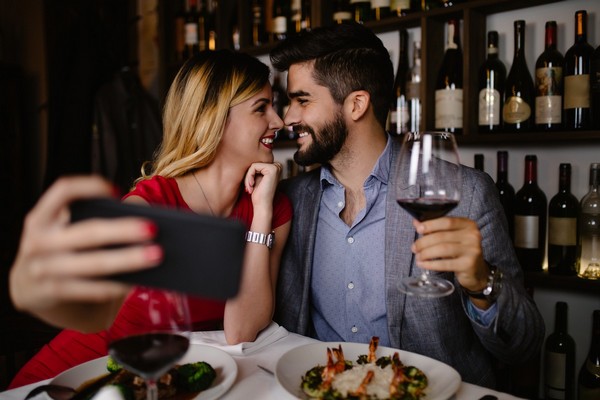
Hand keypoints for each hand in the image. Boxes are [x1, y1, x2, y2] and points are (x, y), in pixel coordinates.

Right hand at [9, 176, 162, 330]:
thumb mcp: (62, 231)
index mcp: (41, 217)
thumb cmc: (60, 250)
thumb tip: (140, 221)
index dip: (89, 187)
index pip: (62, 191)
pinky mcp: (53, 292)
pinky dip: (117, 284)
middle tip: (154, 228)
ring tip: (157, 254)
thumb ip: (88, 222)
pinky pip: (92, 289)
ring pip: (95, 263)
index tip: (116, 190)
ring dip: (129, 259)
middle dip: (124, 230)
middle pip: (89, 232)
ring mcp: (44, 268)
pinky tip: (137, 280)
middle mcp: (39, 240)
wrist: (27, 288)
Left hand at [243, 162, 282, 211]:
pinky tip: (251, 185)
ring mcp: (276, 167)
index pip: (256, 164)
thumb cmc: (258, 194)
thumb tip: (247, 157)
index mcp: (275, 167)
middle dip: (249, 175)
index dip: (250, 174)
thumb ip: (255, 168)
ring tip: (250, 187)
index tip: (250, 185)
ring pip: (253, 165)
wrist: (262, 205)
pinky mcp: (272, 169)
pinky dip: (249, 176)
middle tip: (249, 187)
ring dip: (248, 177)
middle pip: (255, 163)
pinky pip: (253, 167)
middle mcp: (277, 166)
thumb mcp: (256, 178)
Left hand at [411, 217, 488, 291]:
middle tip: (414, 248)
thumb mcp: (450, 237)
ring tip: (418, 256)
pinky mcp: (468, 264)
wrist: (476, 271)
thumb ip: (435, 229)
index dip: (431, 224)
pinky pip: (445, 264)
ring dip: (426, 253)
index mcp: (468, 224)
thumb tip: (416, 222)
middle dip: (424, 242)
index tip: (418, 229)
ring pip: (442, 249)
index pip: (447, 221)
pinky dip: (431, 264)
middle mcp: (472, 235)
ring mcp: (472, 250)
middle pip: (442, 236)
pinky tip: (423, 264)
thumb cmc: (460, 251)